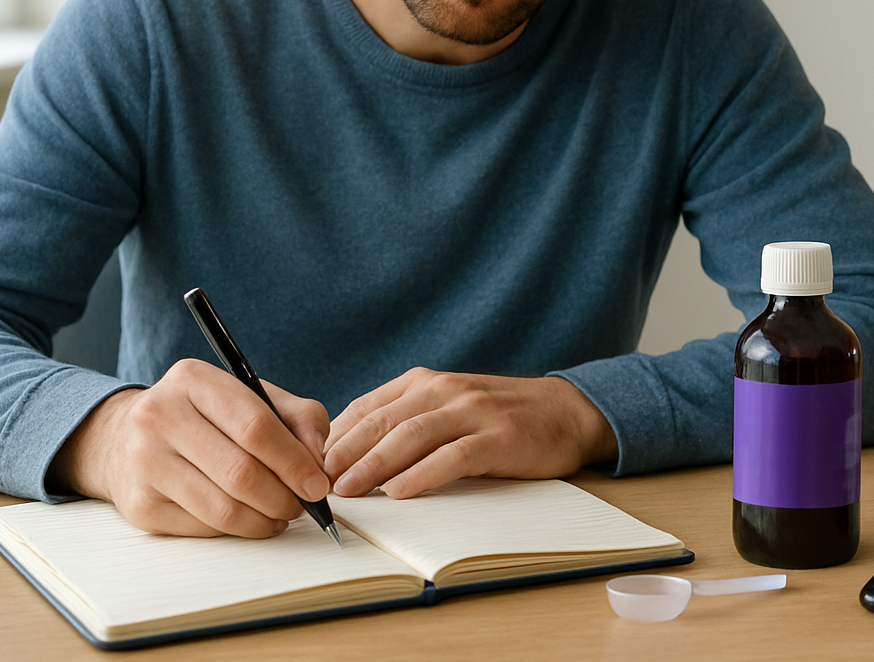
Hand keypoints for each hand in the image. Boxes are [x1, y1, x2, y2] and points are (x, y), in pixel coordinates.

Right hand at [48, 358, 331, 537]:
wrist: (123, 438)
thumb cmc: (203, 417)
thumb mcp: (250, 398)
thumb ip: (298, 417)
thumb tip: (318, 459)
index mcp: (192, 379)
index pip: (255, 426)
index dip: (294, 461)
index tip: (318, 483)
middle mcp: (159, 416)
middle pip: (241, 472)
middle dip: (284, 497)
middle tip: (302, 505)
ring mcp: (144, 462)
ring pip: (223, 509)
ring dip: (264, 520)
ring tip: (280, 515)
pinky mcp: (140, 506)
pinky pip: (204, 529)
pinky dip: (237, 530)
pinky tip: (249, 519)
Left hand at [322, 369, 617, 499]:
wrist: (566, 412)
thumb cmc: (498, 419)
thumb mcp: (447, 409)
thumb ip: (406, 423)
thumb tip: (348, 456)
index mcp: (425, 383)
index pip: (368, 408)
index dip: (335, 437)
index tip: (308, 464)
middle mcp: (445, 390)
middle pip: (383, 421)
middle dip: (344, 453)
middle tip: (317, 482)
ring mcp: (473, 411)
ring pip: (412, 436)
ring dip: (374, 465)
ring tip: (348, 491)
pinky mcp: (498, 437)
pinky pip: (454, 456)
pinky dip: (423, 474)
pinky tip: (400, 491)